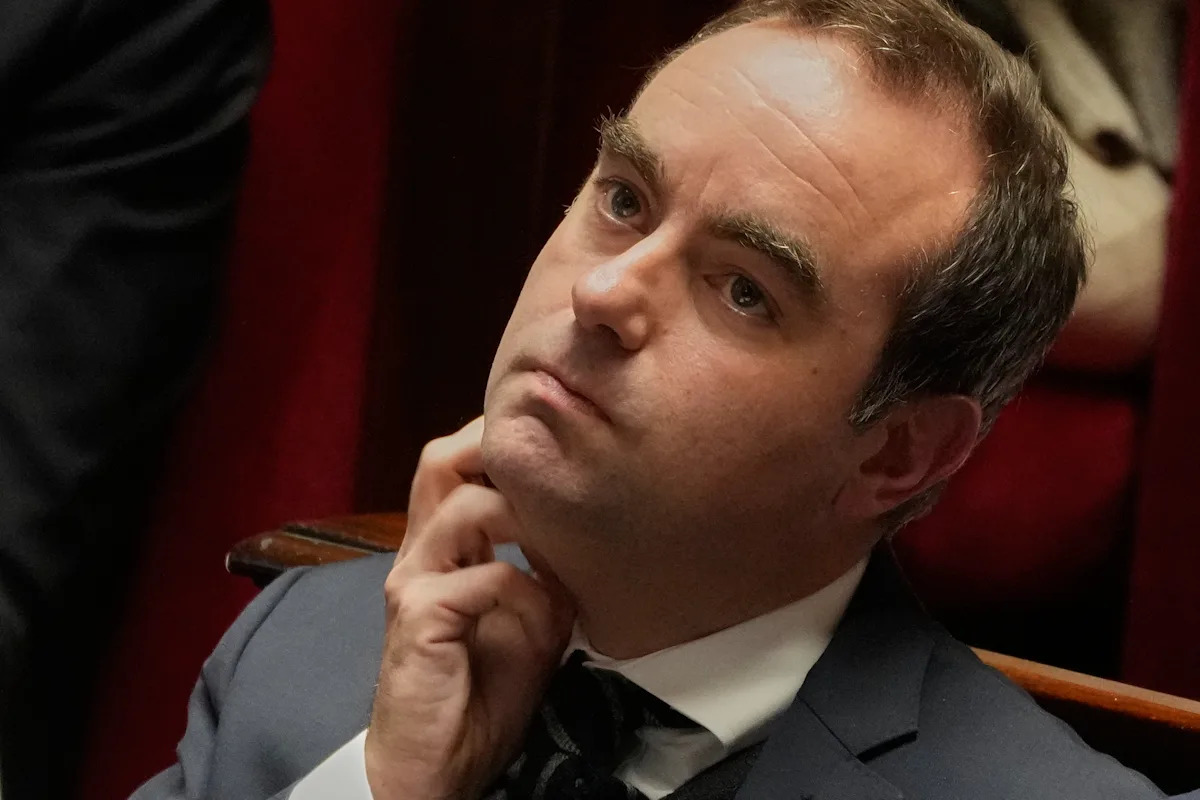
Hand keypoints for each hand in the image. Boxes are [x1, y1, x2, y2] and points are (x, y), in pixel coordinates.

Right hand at [364, 417, 574, 799]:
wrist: (437, 766)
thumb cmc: (480, 694)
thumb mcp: (529, 620)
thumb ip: (544, 571)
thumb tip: (585, 538)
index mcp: (440, 549)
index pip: (456, 465)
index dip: (500, 445)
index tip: (560, 451)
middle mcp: (418, 554)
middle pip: (440, 461)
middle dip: (496, 449)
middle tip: (552, 469)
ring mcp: (413, 581)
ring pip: (465, 507)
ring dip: (528, 524)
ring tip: (560, 555)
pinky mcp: (420, 617)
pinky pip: (489, 577)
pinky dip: (531, 594)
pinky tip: (548, 627)